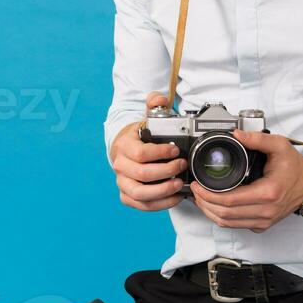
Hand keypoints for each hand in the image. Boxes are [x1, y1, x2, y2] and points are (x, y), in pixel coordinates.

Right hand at [110, 92, 187, 211]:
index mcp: (124, 146)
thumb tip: (158, 98)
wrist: (127, 148)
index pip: (141, 154)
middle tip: (182, 166)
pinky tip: (174, 197)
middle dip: (166, 172)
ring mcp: (122, 182)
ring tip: (179, 185)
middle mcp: (120, 165)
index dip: (160, 154)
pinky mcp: (127, 195)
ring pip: (139, 193)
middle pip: (142, 175)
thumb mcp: (146, 117)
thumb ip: (154, 104)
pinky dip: (159, 204)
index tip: (176, 151)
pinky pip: (142, 205)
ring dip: (162, 191)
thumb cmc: (140, 136)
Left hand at [190, 129, 302, 231]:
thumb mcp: (279, 145)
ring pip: (228, 223)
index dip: (208, 195)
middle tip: (196, 191)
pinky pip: (237, 225)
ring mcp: (265, 220)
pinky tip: (215, 205)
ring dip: (210, 212)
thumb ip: (257, 139)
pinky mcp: (263, 225)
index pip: (229, 201)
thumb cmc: (295, 167)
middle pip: (225, 215)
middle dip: (205, 204)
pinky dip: (222, 217)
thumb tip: (237, 134)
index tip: (198, 185)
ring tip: (201, 198)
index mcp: (268, 192)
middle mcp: (266, 211)